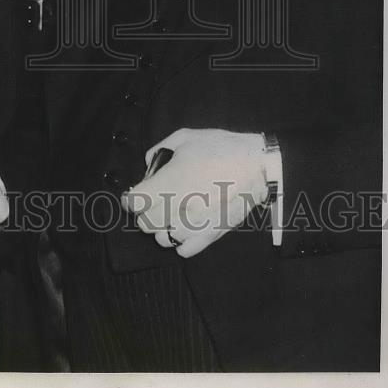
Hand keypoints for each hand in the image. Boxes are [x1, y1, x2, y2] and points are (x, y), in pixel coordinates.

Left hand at [121, 128, 267, 257]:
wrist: (256, 165)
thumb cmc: (220, 148)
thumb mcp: (185, 137)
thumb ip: (159, 150)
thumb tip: (149, 165)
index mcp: (170, 181)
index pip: (136, 202)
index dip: (131, 199)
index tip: (133, 196)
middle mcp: (179, 207)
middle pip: (146, 224)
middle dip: (145, 213)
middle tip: (153, 203)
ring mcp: (195, 224)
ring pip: (163, 238)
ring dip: (162, 228)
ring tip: (170, 216)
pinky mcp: (211, 235)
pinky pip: (184, 249)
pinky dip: (180, 241)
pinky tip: (185, 227)